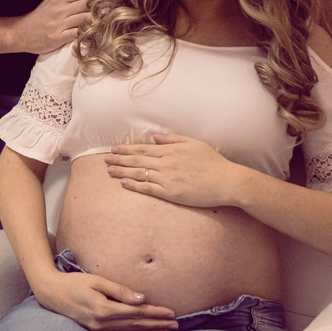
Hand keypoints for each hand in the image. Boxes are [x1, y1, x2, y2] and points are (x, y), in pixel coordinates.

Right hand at [11, 0, 111, 54]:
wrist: (20, 33)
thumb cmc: (37, 18)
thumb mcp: (51, 0)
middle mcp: (60, 9)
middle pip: (87, 4)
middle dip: (104, 4)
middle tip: (119, 4)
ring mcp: (58, 24)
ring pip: (84, 18)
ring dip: (100, 19)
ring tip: (113, 19)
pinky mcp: (57, 37)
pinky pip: (77, 34)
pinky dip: (89, 33)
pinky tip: (99, 33)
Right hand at [32, 269, 176, 330]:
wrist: (51, 294)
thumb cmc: (73, 283)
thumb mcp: (96, 281)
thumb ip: (119, 290)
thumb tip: (142, 299)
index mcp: (104, 309)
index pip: (137, 313)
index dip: (156, 313)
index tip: (171, 313)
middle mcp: (102, 324)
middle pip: (137, 326)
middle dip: (158, 326)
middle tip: (176, 325)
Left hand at [104, 134, 240, 207]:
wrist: (227, 182)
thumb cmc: (213, 162)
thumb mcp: (194, 143)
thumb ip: (173, 139)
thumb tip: (154, 136)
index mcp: (171, 150)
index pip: (142, 148)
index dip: (126, 149)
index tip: (113, 149)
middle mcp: (166, 163)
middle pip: (137, 160)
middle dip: (119, 159)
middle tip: (104, 159)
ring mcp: (168, 179)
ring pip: (139, 174)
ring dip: (122, 171)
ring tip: (109, 170)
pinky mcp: (171, 194)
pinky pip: (149, 189)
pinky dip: (134, 186)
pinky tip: (124, 183)